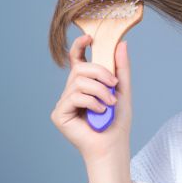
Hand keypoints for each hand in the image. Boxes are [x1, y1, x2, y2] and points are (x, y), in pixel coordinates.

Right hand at [50, 34, 133, 162]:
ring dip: (100, 92)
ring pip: (79, 82)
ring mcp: (64, 102)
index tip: (90, 38)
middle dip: (100, 73)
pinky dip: (92, 103)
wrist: (114, 144)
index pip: (77, 60)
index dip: (79, 46)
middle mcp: (71, 91)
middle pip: (80, 69)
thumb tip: (122, 43)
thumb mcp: (123, 88)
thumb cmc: (118, 120)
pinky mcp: (59, 114)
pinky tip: (100, 112)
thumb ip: (121, 67)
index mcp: (85, 83)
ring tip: (110, 104)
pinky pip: (74, 97)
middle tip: (114, 85)